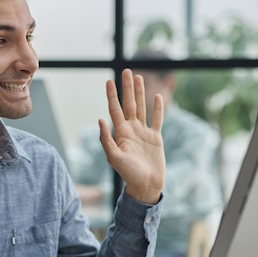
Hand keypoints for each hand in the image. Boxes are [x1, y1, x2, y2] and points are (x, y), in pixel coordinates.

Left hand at [99, 69, 164, 203]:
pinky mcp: (155, 138)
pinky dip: (157, 109)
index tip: (109, 80)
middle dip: (127, 88)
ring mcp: (144, 133)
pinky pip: (157, 120)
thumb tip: (100, 120)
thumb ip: (107, 140)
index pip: (114, 109)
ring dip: (141, 93)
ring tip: (139, 78)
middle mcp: (131, 129)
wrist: (146, 185)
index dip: (112, 95)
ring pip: (142, 108)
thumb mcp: (114, 158)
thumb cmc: (128, 174)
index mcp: (120, 133)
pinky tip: (157, 96)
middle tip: (127, 70)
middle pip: (129, 104)